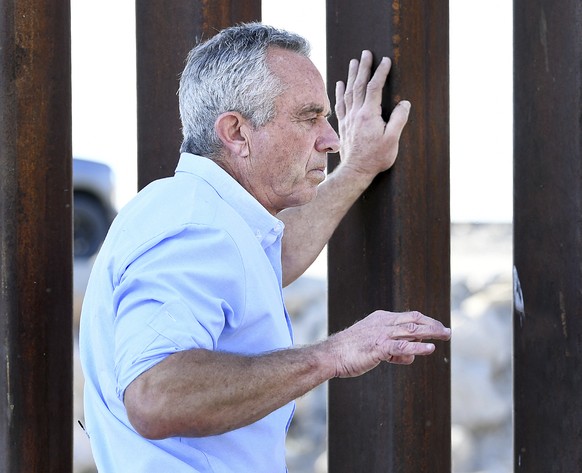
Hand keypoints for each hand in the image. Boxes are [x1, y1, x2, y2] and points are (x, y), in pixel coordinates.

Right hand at [325, 310, 450, 377]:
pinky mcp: (379, 347)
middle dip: (433, 325)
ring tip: (445, 335)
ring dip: (431, 332)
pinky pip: (402, 346)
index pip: (409, 317)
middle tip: (447, 331)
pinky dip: (418, 347)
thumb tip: (411, 355)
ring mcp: (381, 334)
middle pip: (414, 320)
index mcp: (381, 318)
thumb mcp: (374, 345)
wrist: (331, 355)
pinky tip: (430, 349)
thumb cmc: (351, 351)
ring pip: (412, 330)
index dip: (425, 321)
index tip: (437, 327)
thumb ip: (394, 349)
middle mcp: (383, 323)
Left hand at [335, 50, 410, 179]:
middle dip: (363, 67)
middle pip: (359, 85)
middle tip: (366, 53)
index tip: (386, 60)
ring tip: (354, 62)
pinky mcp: (343, 125)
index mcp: (368, 115)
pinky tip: (340, 83)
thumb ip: (399, 120)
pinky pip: (340, 104)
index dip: (380, 72)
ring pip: (348, 92)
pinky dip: (340, 92)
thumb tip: (405, 103)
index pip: (374, 87)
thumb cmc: (375, 157)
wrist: (355, 171)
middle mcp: (356, 114)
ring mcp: (347, 119)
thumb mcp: (392, 140)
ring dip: (351, 75)